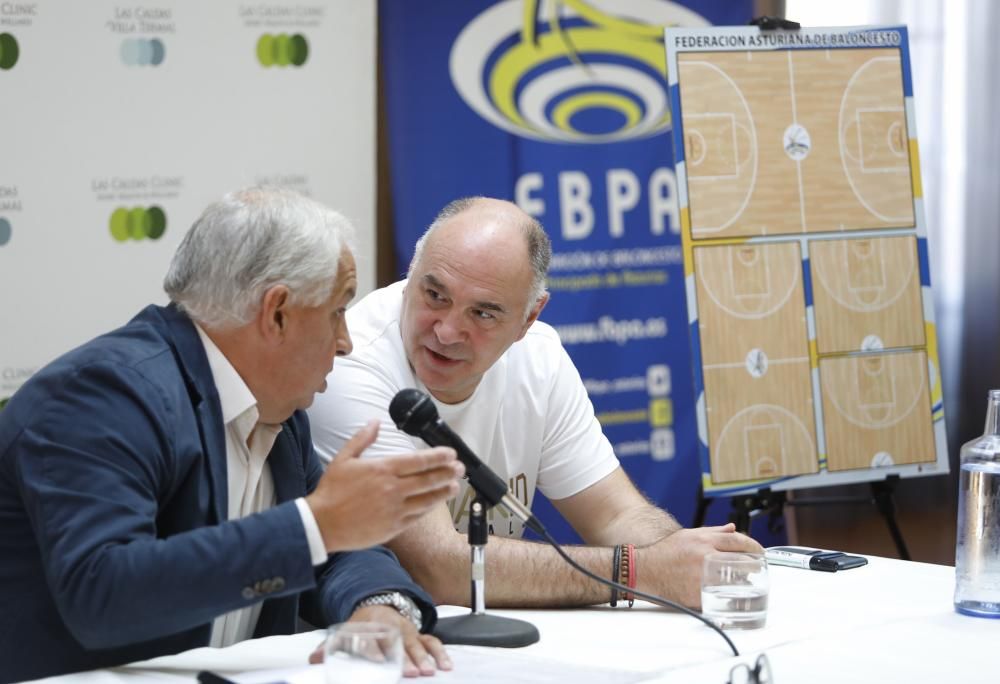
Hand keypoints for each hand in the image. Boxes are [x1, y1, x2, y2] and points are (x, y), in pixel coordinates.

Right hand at [306, 420, 463, 551]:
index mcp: (382, 470)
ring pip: (427, 499)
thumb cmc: (331, 492)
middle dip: (448, 472)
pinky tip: (435, 503)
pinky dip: (428, 508)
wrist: (321, 524)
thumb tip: (374, 422)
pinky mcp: (394, 527)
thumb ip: (362, 439)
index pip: (418, 461)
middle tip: (460, 468)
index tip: (451, 454)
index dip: (438, 456)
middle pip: (428, 479)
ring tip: (454, 486)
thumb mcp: (343, 459)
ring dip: (443, 491)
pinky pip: (417, 516)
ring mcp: (395, 510)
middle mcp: (392, 489)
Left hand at [308, 605, 451, 677]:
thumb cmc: (360, 628)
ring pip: (416, 642)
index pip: (370, 640)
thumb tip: (313, 660)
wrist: (377, 606)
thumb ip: (328, 647)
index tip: (379, 663)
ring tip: (429, 671)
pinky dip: (440, 652)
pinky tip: (446, 665)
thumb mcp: (344, 633)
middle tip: (412, 673)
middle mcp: (389, 628)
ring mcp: (406, 630)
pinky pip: (431, 640)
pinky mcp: (418, 633)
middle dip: (405, 658)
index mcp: (368, 627)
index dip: (374, 651)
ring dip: (424, 657)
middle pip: (398, 643)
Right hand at [636, 523, 762, 608]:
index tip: (760, 552)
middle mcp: (705, 556)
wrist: (644, 570)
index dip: (754, 547)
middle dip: (753, 565)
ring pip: (736, 580)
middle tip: (756, 568)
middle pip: (741, 560)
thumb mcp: (689, 535)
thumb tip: (733, 529)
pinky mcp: (699, 594)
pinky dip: (729, 595)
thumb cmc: (664, 553)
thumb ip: (713, 532)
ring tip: (745, 581)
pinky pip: (722, 595)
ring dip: (744, 581)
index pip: (738, 541)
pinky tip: (731, 594)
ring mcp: (703, 576)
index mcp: (704, 540)